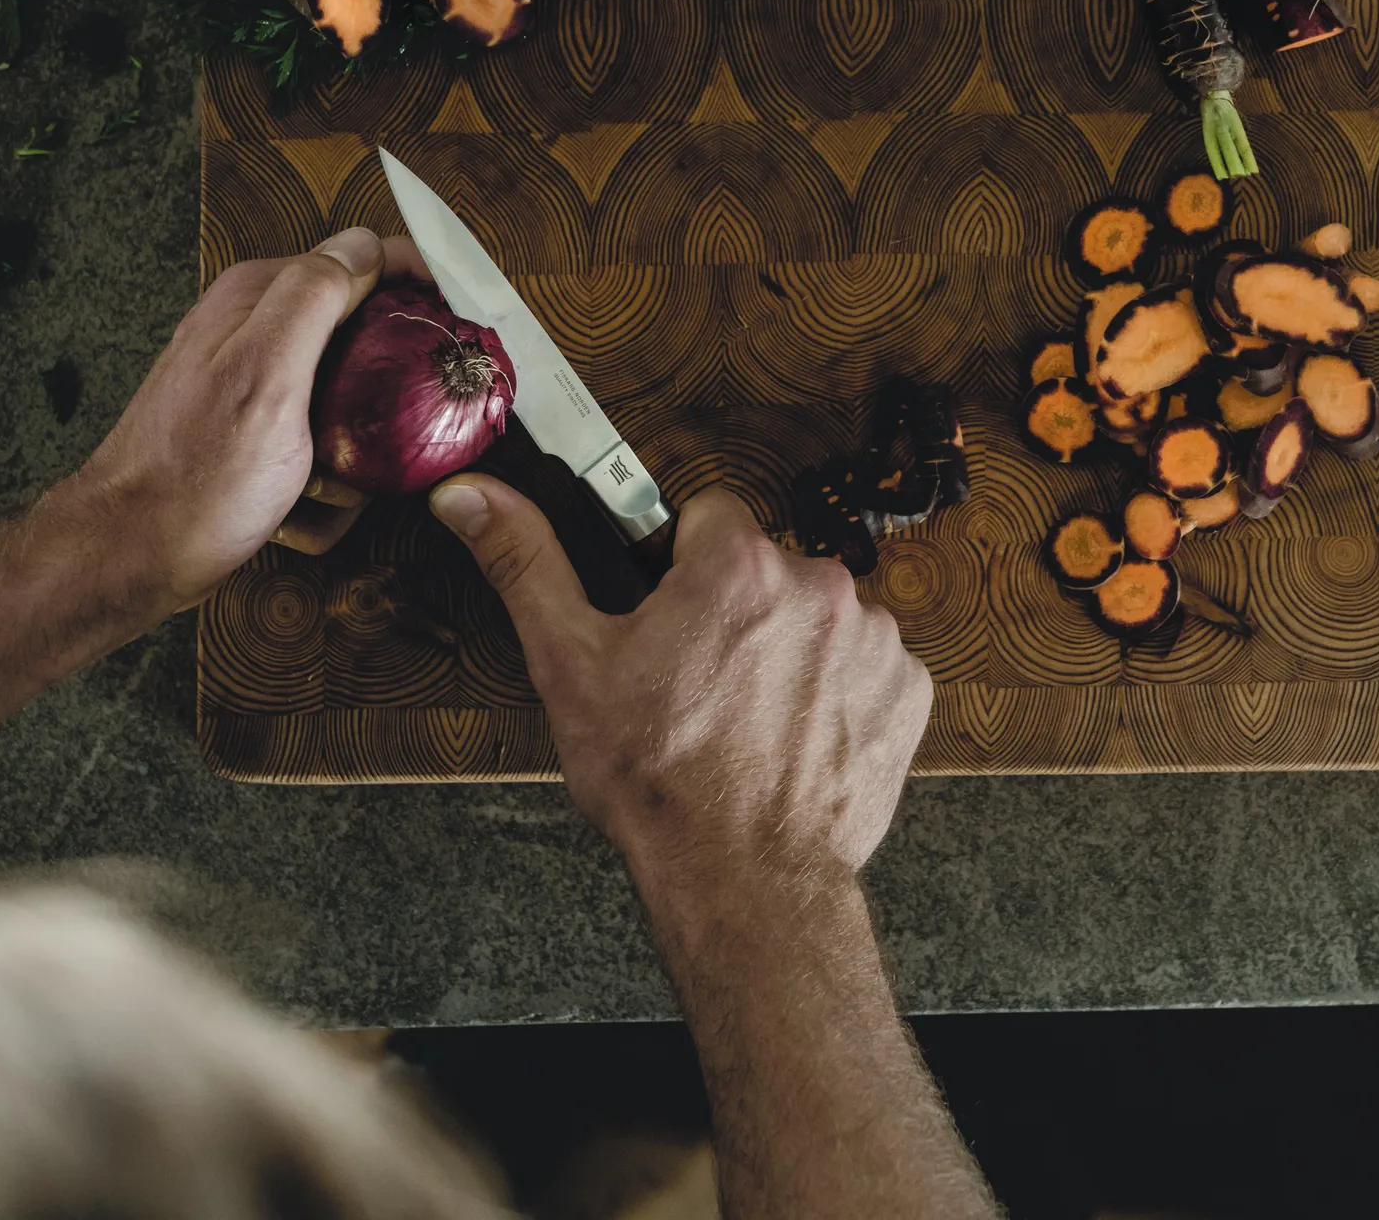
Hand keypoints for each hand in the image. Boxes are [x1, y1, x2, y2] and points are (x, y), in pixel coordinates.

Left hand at [67, 228, 416, 613]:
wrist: (131, 556)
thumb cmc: (198, 476)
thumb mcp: (267, 372)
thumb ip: (314, 296)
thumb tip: (367, 245)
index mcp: (260, 296)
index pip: (365, 259)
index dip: (418, 290)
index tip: (456, 332)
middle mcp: (256, 329)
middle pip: (365, 336)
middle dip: (386, 390)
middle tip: (384, 434)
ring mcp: (256, 383)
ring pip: (350, 399)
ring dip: (354, 449)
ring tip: (327, 485)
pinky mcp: (256, 434)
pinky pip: (322, 446)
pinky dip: (324, 482)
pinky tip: (303, 507)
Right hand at [428, 480, 931, 905]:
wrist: (745, 884)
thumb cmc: (658, 781)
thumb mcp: (570, 665)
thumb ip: (525, 561)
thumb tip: (472, 496)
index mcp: (735, 564)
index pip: (705, 516)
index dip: (678, 565)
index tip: (667, 617)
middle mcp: (817, 584)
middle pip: (763, 567)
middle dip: (733, 610)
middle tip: (697, 681)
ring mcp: (872, 637)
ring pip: (815, 616)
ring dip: (788, 650)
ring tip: (746, 719)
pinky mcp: (906, 688)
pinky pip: (865, 664)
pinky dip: (836, 692)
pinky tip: (795, 737)